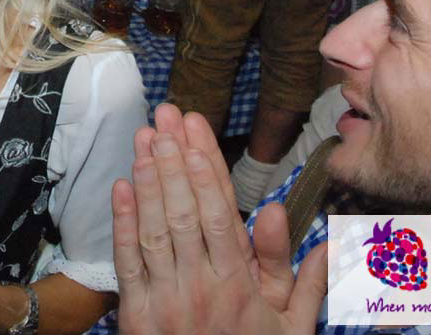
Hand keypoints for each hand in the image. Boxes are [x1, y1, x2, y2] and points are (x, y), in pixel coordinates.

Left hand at [112, 104, 326, 334]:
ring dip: (147, 179)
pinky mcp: (137, 314)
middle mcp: (201, 285)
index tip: (196, 131)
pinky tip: (121, 186)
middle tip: (164, 116)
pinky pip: (127, 261)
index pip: (220, 213)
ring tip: (144, 137)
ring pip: (154, 228)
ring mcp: (166, 299)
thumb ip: (302, 278)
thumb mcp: (292, 327)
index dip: (206, 168)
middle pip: (184, 210)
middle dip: (174, 158)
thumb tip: (310, 230)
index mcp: (240, 285)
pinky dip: (123, 222)